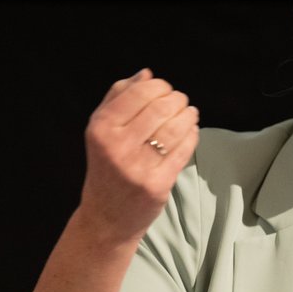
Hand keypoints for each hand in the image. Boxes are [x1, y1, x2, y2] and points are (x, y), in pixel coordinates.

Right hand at [76, 68, 199, 244]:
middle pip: (161, 107)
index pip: (140, 92)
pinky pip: (184, 150)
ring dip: (188, 115)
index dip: (159, 86)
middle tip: (179, 102)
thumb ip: (118, 97)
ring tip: (188, 113)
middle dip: (177, 99)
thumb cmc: (106, 167)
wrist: (106, 217)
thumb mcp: (100, 130)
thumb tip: (146, 74)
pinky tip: (190, 131)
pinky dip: (192, 135)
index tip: (164, 91)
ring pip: (176, 127)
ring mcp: (138, 167)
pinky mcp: (157, 184)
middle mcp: (117, 146)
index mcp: (101, 128)